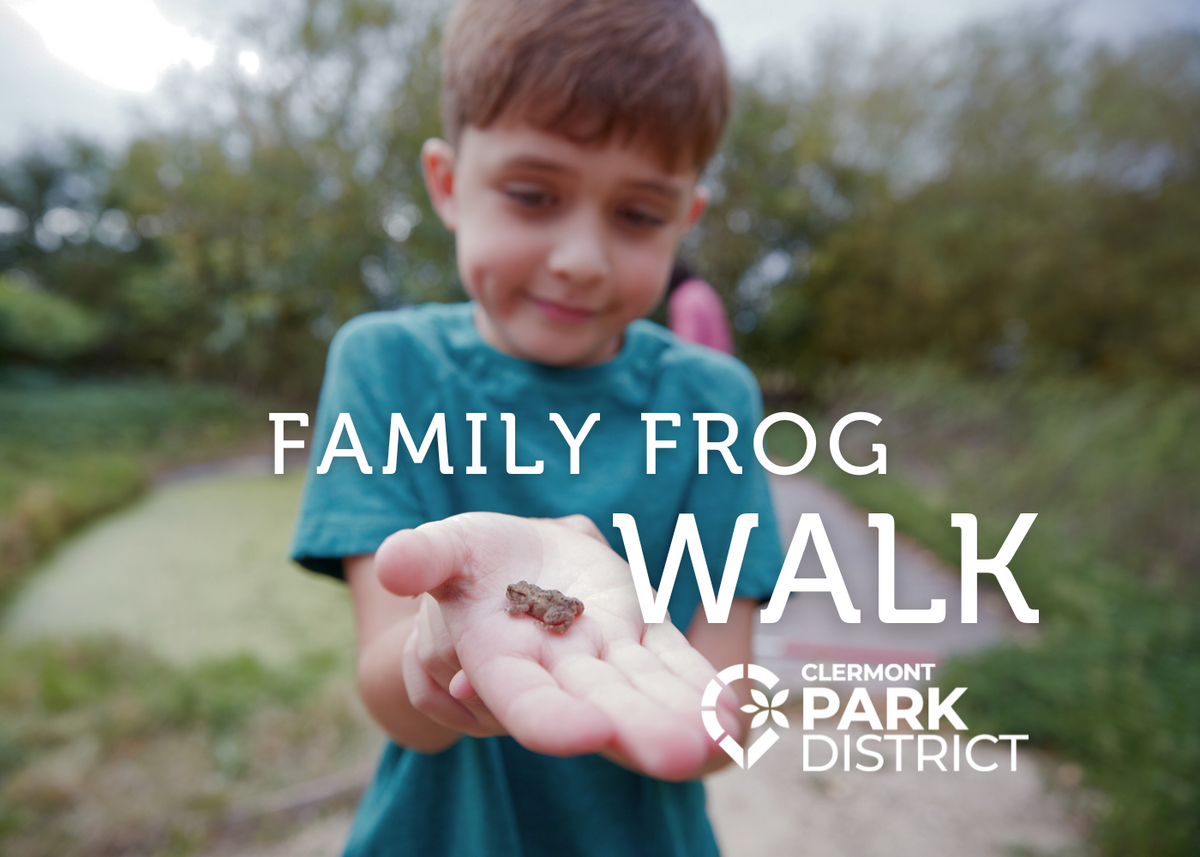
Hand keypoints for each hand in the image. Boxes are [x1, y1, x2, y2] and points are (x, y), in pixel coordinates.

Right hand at [374, 512, 739, 779]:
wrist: (515, 563)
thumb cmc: (469, 561)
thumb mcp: (444, 549)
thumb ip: (423, 557)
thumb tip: (392, 564)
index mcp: (497, 658)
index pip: (520, 696)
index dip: (548, 715)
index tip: (586, 732)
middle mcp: (554, 672)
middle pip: (596, 705)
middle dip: (636, 729)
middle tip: (681, 754)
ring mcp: (603, 659)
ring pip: (642, 692)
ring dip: (681, 716)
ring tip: (722, 736)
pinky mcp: (639, 639)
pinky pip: (672, 668)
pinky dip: (700, 690)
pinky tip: (735, 713)